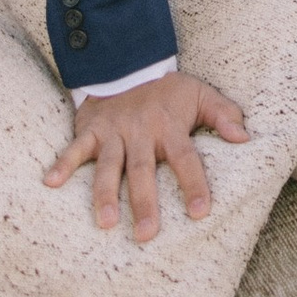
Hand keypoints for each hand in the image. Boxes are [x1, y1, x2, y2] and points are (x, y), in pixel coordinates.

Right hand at [43, 71, 248, 240]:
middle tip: (146, 234)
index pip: (186, 158)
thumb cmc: (168, 90)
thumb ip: (224, 114)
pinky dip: (62, 164)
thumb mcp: (200, 94)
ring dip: (104, 193)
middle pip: (143, 170)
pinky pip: (74, 148)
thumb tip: (246, 138)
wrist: (129, 62)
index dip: (194, 184)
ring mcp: (114, 132)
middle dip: (144, 202)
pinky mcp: (90, 130)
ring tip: (104, 223)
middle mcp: (141, 132)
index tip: (200, 212)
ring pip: (109, 166)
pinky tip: (50, 184)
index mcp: (170, 127)